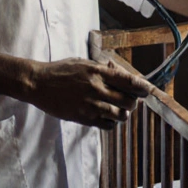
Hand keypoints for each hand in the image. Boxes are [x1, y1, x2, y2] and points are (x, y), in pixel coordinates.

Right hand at [24, 58, 153, 128]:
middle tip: (131, 101)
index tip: (149, 90)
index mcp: (97, 72)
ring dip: (124, 113)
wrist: (38, 84)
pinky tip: (107, 117)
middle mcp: (96, 88)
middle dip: (134, 102)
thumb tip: (118, 71)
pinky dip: (112, 123)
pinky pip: (107, 125)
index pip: (128, 81)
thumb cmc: (60, 71)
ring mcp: (90, 105)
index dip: (143, 87)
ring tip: (119, 110)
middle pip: (129, 101)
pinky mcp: (83, 118)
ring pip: (120, 115)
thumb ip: (101, 68)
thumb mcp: (82, 62)